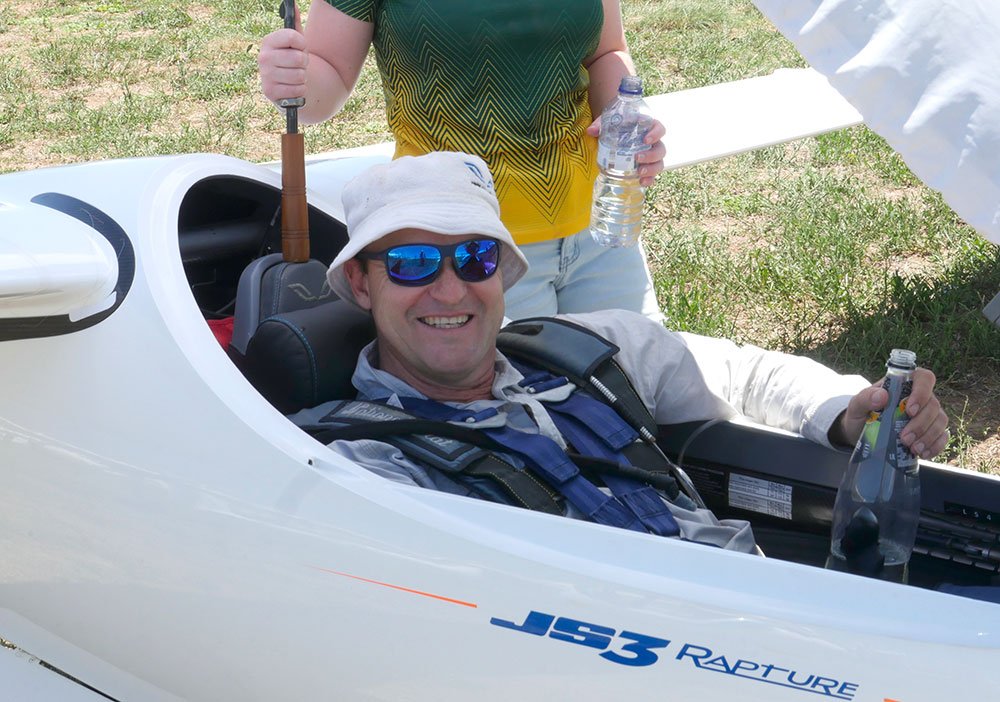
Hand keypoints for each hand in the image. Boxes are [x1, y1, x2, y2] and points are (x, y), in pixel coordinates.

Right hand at [258, 4, 307, 105]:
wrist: (287, 86)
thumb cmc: (293, 60)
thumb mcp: (295, 43)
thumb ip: (294, 24)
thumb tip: (293, 4)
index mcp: (268, 41)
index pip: (292, 36)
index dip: (302, 43)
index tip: (300, 47)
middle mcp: (263, 57)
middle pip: (298, 58)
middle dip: (304, 63)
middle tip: (299, 65)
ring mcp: (265, 75)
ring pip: (299, 75)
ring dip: (302, 78)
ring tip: (296, 76)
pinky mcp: (270, 92)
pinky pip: (298, 90)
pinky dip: (300, 90)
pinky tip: (293, 88)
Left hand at [586, 117, 666, 186]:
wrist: (614, 133)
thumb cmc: (616, 125)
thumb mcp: (608, 122)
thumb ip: (600, 125)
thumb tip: (590, 131)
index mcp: (647, 128)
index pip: (659, 129)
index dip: (656, 134)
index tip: (646, 140)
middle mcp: (652, 143)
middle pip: (661, 149)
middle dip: (651, 155)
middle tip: (637, 157)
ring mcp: (650, 156)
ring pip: (659, 163)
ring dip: (651, 169)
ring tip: (639, 172)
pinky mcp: (646, 167)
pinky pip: (652, 175)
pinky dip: (649, 180)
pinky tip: (642, 182)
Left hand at [834, 368, 948, 458]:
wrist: (859, 434)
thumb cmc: (861, 414)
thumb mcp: (857, 405)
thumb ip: (866, 398)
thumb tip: (882, 396)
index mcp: (904, 384)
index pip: (924, 378)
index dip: (922, 392)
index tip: (909, 410)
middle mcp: (920, 397)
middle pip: (933, 405)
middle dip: (921, 423)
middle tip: (905, 438)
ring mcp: (928, 415)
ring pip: (941, 421)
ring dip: (928, 436)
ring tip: (912, 448)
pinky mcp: (931, 432)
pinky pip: (943, 437)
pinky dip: (936, 446)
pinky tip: (923, 453)